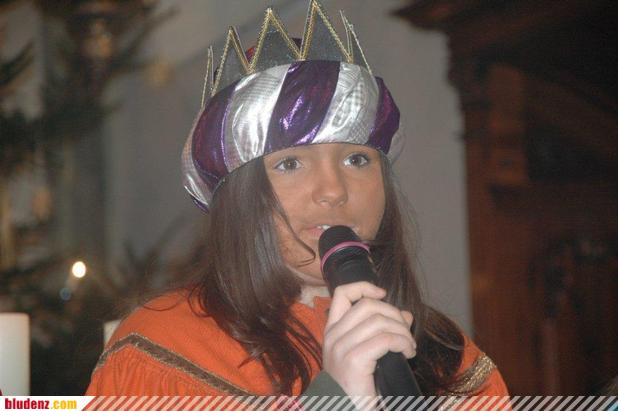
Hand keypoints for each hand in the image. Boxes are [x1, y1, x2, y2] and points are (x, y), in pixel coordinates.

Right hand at [322, 281, 415, 396]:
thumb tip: (405, 315)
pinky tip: (408, 353)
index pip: (342, 294)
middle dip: (394, 314)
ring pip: (379, 321)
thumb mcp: (367, 354)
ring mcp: (342, 347)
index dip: (364, 287)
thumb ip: (382, 332)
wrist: (345, 410)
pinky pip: (386, 339)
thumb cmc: (356, 387)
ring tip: (409, 346)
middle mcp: (333, 336)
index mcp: (332, 331)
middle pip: (368, 305)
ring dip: (402, 331)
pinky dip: (403, 343)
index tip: (382, 293)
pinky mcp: (354, 360)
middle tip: (406, 332)